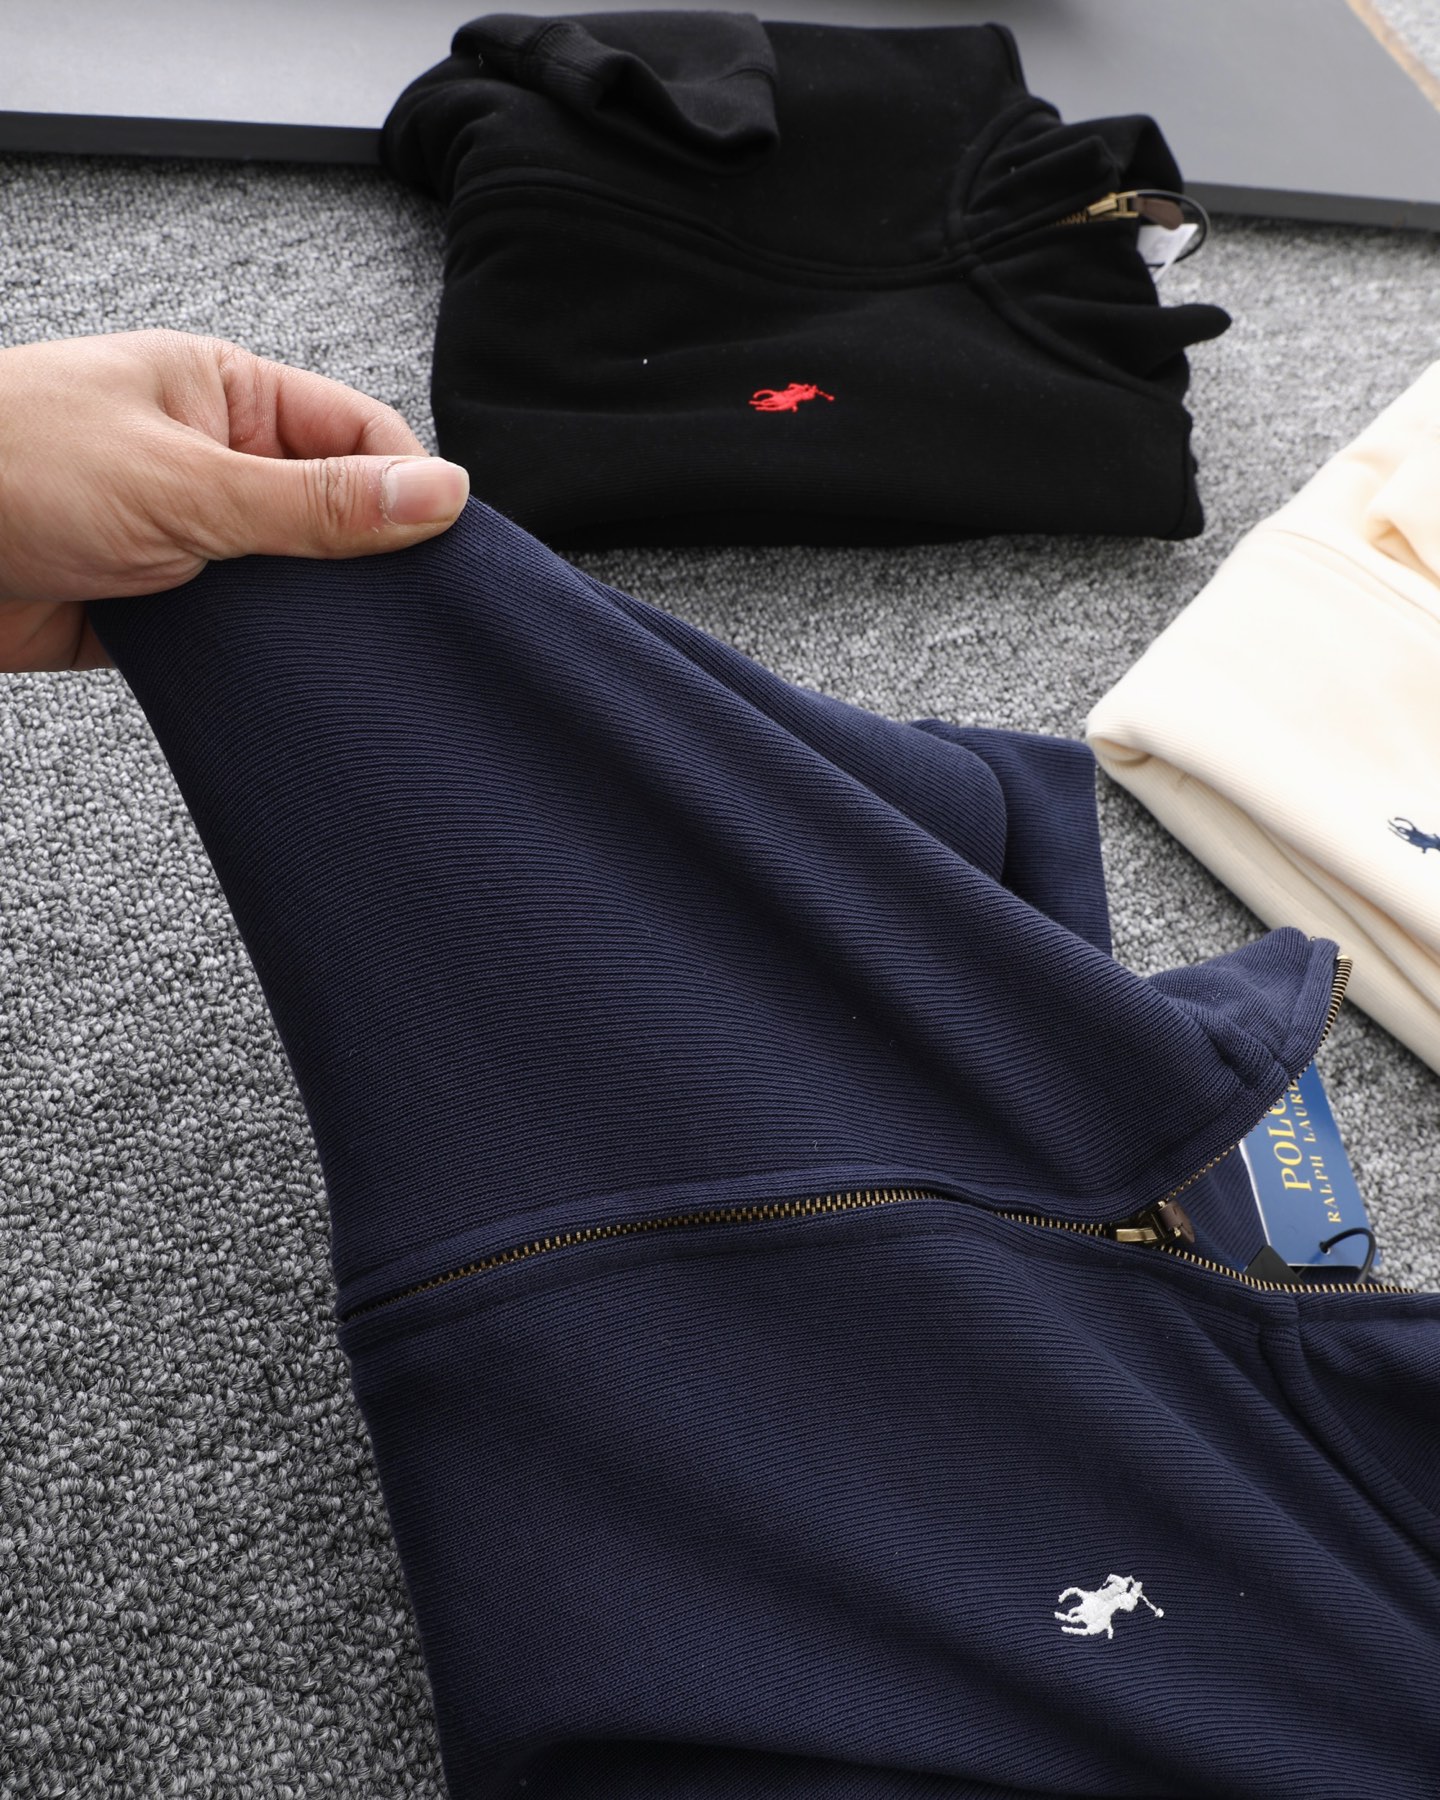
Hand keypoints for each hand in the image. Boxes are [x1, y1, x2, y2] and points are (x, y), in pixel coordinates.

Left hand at [0, 330, 470, 671]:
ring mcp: (188, 539)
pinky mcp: (159, 611)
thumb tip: (437, 494)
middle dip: (369, 569)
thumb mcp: (185, 482)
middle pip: (335, 516)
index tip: (449, 556)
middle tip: (410, 626)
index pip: (361, 436)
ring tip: (350, 663)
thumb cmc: (4, 463)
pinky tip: (288, 689)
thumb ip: (316, 502)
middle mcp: (215, 462)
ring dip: (311, 624)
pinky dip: (262, 666)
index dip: (412, 492)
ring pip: (291, 587)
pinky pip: (239, 641)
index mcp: (228, 395)